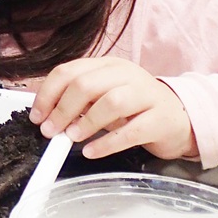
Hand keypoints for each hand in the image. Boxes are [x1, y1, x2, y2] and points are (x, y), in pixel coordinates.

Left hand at [28, 57, 197, 159]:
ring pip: (111, 102)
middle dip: (62, 109)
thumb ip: (80, 100)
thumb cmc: (136, 108)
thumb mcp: (105, 96)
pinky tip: (91, 151)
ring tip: (70, 139)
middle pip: (87, 84)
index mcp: (108, 65)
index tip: (37, 116)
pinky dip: (107, 144)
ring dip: (85, 122)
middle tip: (50, 130)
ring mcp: (147, 95)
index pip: (69, 71)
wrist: (180, 118)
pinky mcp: (160, 120)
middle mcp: (127, 75)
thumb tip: (47, 114)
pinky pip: (131, 132)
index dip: (48, 94)